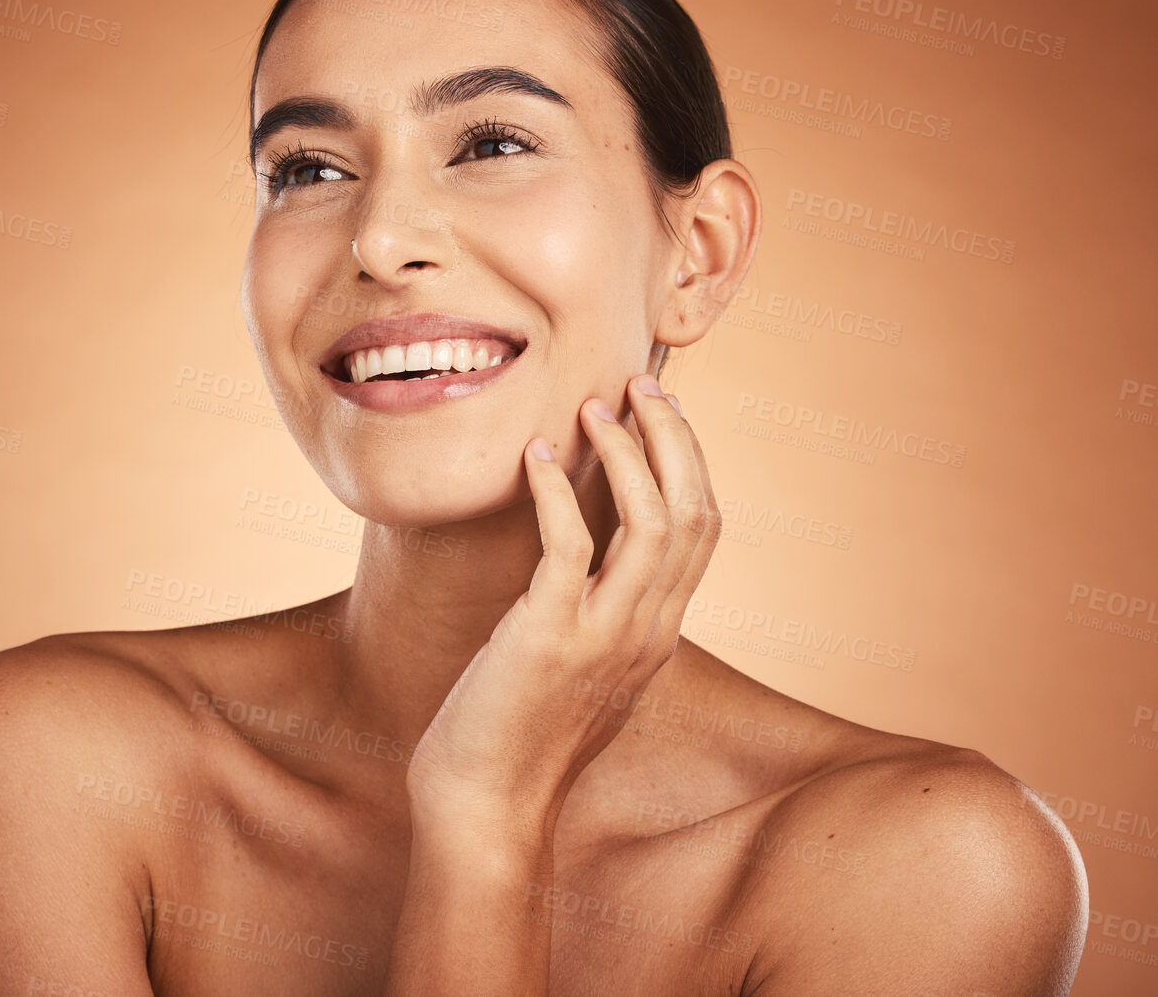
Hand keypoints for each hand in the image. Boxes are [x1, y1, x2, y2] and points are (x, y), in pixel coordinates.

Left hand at [404, 374, 722, 844]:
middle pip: (695, 513)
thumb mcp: (579, 668)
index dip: (689, 461)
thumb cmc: (516, 734)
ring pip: (652, 521)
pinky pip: (569, 545)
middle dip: (674, 439)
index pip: (703, 530)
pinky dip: (555, 491)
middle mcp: (647, 631)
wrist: (487, 806)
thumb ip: (598, 615)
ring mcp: (605, 635)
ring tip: (595, 406)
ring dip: (626, 453)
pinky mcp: (550, 637)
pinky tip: (533, 458)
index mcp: (658, 634)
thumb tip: (584, 558)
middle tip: (641, 385)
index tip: (660, 410)